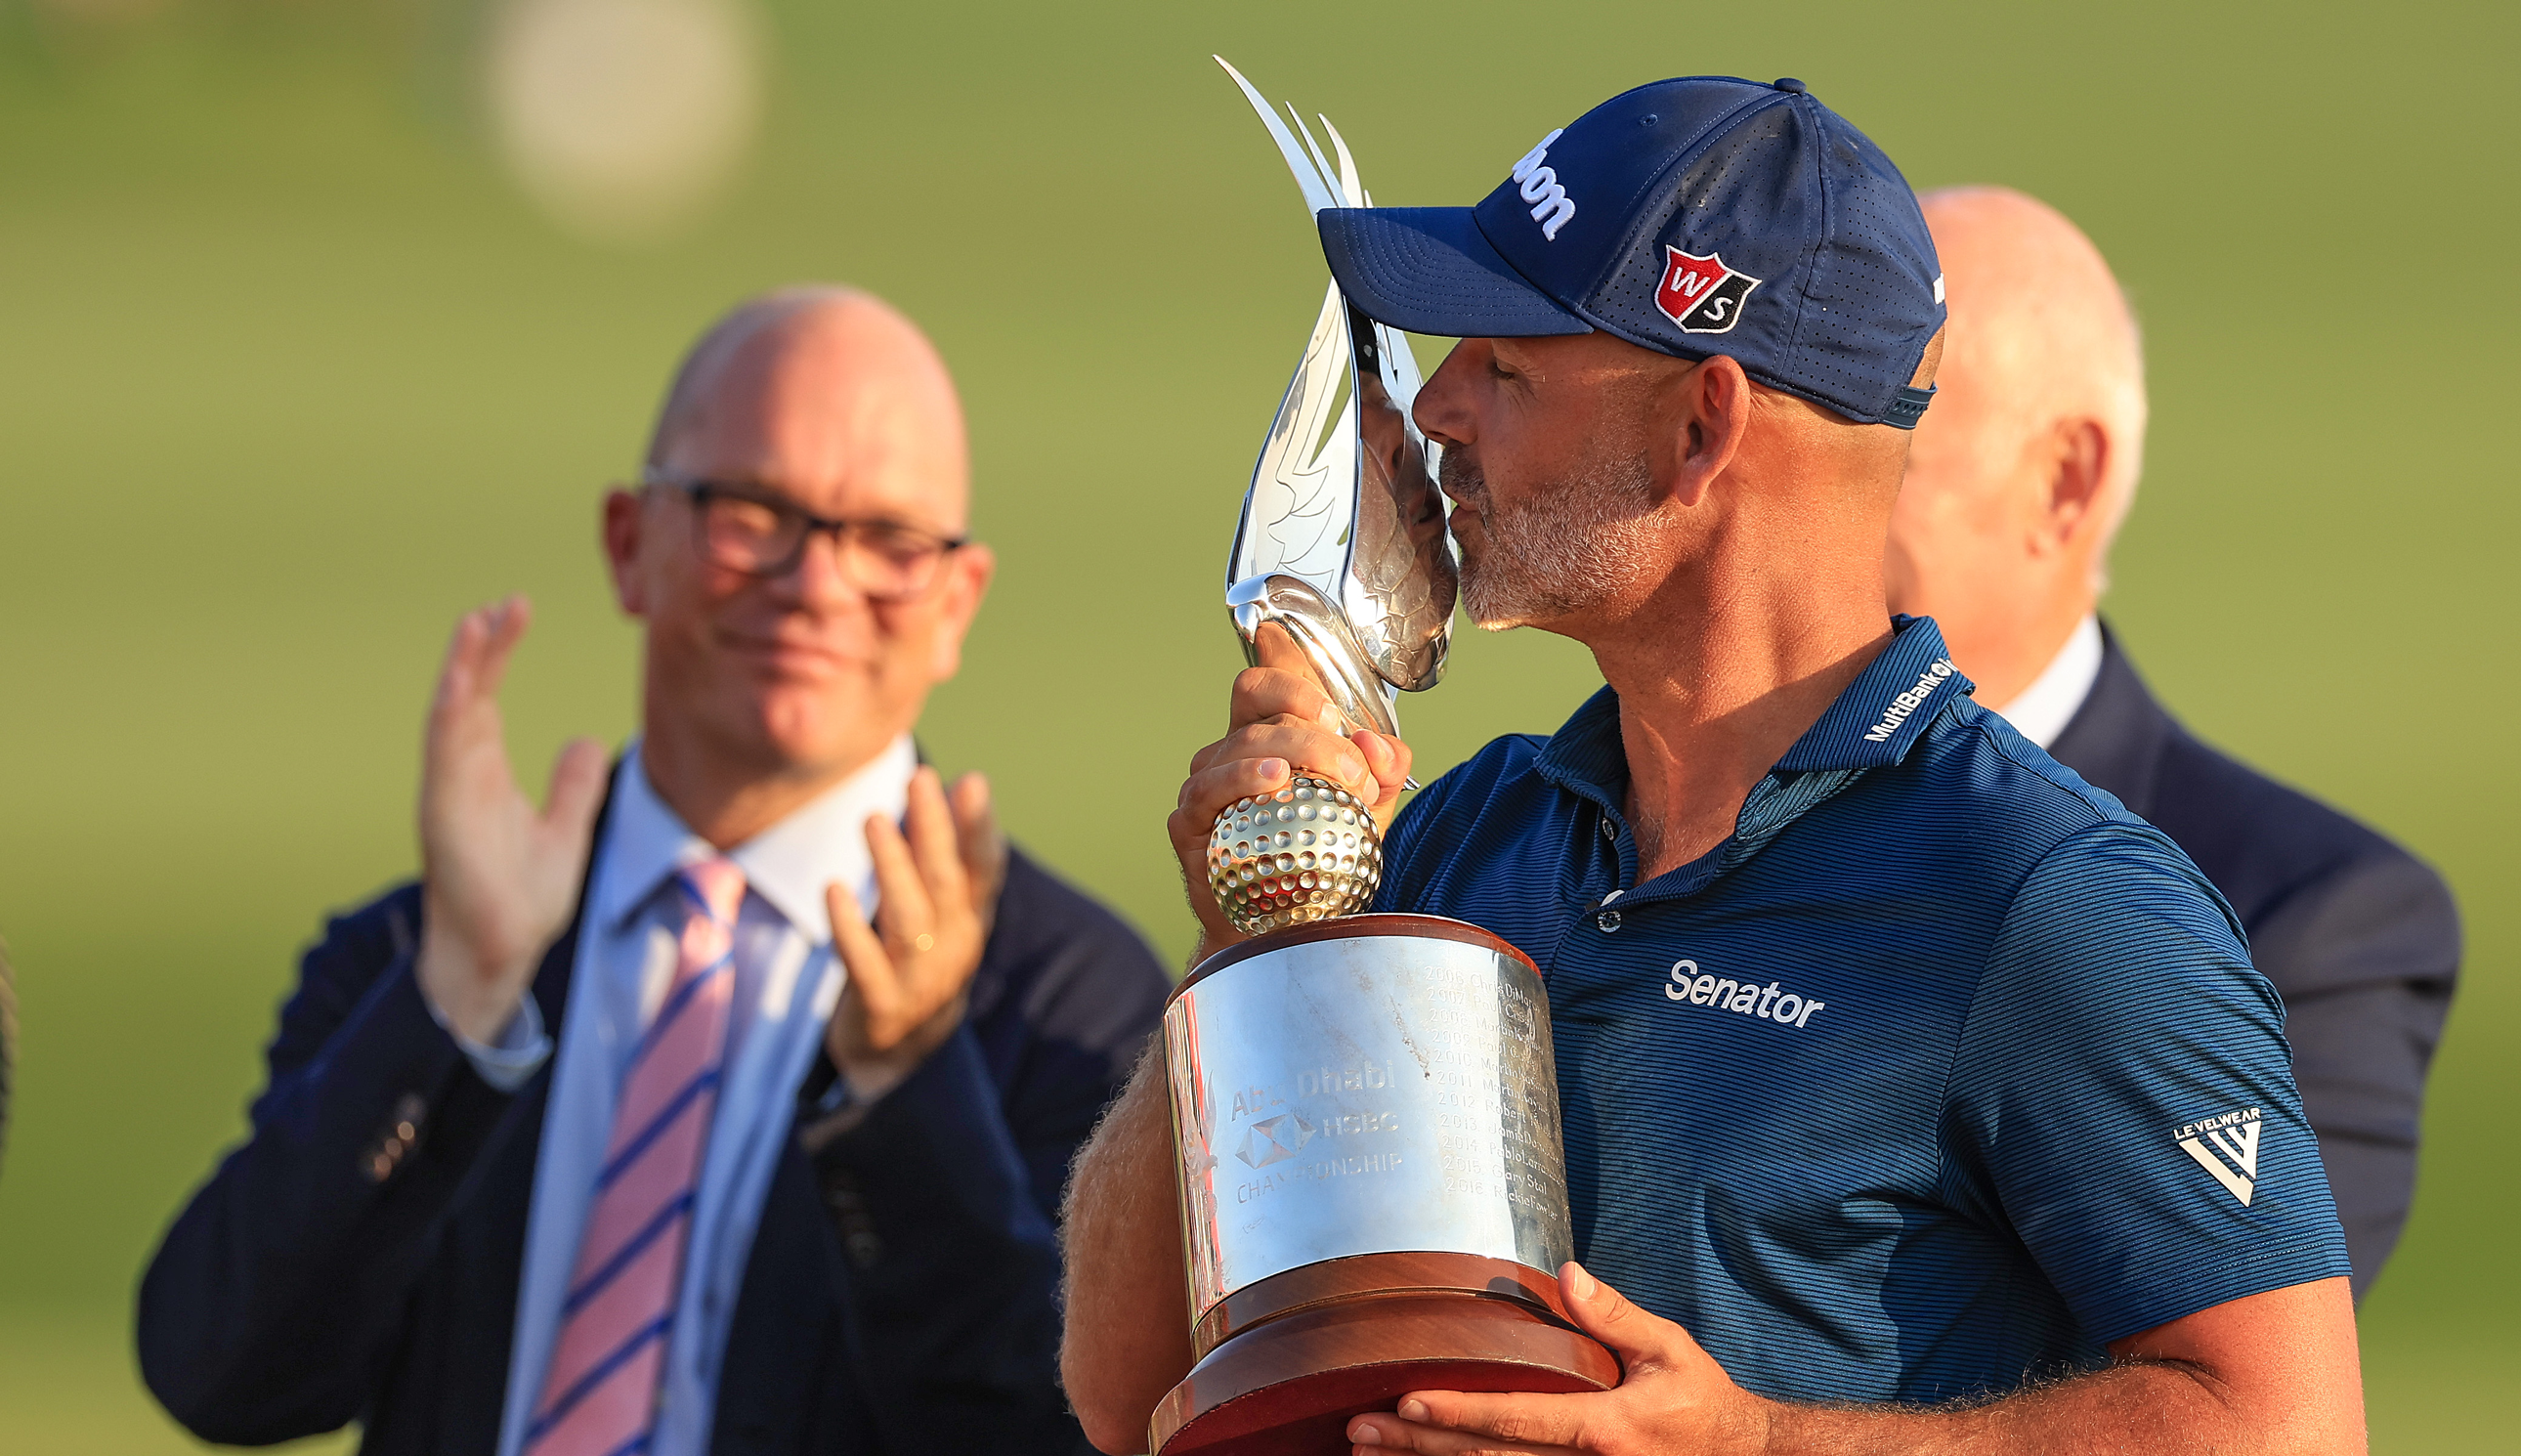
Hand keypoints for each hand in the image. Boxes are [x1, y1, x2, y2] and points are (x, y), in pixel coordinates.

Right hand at [415, 597, 608, 1044]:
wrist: (502, 951)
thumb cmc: (522, 899)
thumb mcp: (565, 829)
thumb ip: (572, 785)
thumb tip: (582, 739)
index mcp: (485, 772)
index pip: (488, 698)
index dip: (498, 654)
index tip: (515, 611)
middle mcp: (462, 773)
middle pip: (468, 694)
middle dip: (482, 648)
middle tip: (504, 603)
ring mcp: (449, 791)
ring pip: (450, 715)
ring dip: (462, 669)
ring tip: (476, 623)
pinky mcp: (444, 813)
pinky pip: (443, 755)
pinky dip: (450, 715)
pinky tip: (461, 682)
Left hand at [824, 767, 1005, 1102]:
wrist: (897, 1060)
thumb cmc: (914, 966)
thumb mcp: (939, 914)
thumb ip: (942, 856)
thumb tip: (954, 784)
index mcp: (970, 923)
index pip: (984, 870)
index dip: (981, 828)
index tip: (973, 782)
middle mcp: (953, 950)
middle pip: (947, 885)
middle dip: (935, 830)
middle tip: (919, 780)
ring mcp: (919, 981)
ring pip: (910, 920)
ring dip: (893, 867)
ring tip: (873, 820)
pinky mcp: (880, 1008)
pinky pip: (864, 965)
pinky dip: (850, 927)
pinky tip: (834, 890)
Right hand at [1167, 624, 1412, 950]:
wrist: (1288, 929)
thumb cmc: (1323, 856)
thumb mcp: (1371, 809)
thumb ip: (1387, 771)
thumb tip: (1377, 745)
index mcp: (1268, 734)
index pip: (1268, 681)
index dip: (1286, 665)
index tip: (1330, 703)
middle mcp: (1231, 749)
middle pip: (1257, 697)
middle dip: (1313, 721)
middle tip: (1353, 766)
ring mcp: (1206, 782)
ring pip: (1243, 740)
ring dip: (1295, 748)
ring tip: (1335, 776)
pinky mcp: (1189, 821)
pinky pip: (1211, 787)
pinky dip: (1243, 775)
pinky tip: (1275, 779)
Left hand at [1346, 1263, 1771, 1455]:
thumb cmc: (1701, 1402)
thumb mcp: (1669, 1350)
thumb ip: (1614, 1316)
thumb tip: (1565, 1274)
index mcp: (1602, 1428)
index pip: (1515, 1419)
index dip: (1457, 1411)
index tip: (1407, 1399)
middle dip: (1417, 1445)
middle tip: (1359, 1428)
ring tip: (1368, 1452)